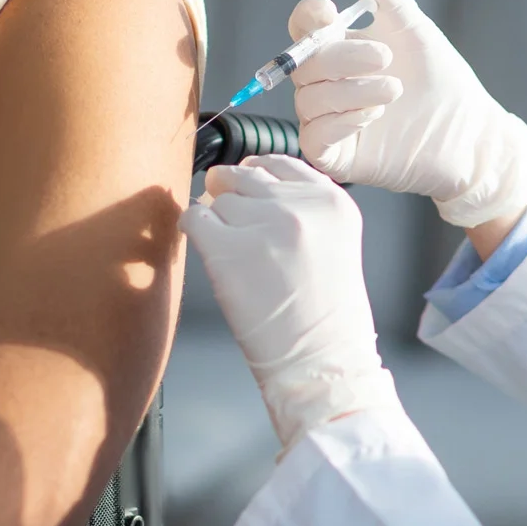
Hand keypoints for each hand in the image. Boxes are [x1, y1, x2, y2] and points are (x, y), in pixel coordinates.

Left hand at [180, 154, 398, 448]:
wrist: (322, 362)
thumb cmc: (326, 316)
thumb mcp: (333, 243)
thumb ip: (302, 209)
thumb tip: (247, 183)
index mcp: (331, 201)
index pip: (278, 163)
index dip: (255, 178)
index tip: (246, 193)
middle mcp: (298, 205)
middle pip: (244, 177)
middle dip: (231, 197)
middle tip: (232, 228)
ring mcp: (262, 225)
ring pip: (217, 199)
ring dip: (216, 222)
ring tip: (233, 257)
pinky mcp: (227, 249)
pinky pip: (193, 218)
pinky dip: (192, 230)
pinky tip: (206, 252)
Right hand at [288, 0, 526, 228]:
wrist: (468, 133)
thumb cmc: (442, 81)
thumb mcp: (413, 30)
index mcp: (340, 49)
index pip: (303, 28)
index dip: (309, 18)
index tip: (331, 14)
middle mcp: (327, 84)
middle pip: (304, 64)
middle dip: (343, 58)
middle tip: (386, 58)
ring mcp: (328, 120)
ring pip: (309, 100)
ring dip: (351, 91)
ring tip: (394, 91)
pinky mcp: (335, 156)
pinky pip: (315, 137)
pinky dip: (341, 122)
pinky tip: (374, 115)